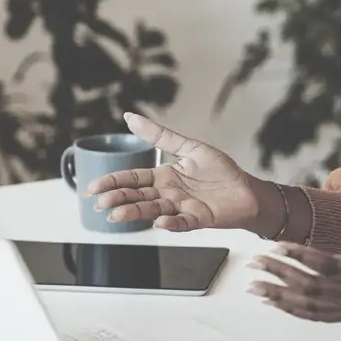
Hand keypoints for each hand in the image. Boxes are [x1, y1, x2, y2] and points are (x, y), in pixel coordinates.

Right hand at [85, 112, 264, 231]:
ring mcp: (182, 208)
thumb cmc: (220, 171)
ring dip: (135, 213)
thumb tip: (130, 116)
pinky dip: (171, 223)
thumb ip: (160, 135)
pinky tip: (160, 222)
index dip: (113, 182)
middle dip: (118, 199)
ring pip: (153, 210)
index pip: (133, 179)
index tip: (93, 188)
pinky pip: (182, 223)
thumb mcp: (189, 147)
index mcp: (165, 176)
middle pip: (138, 196)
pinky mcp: (199, 218)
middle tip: (99, 202)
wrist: (247, 190)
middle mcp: (169, 194)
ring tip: (116, 215)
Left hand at [247, 190, 340, 328]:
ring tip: (251, 287)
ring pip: (308, 305)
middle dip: (278, 274)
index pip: (328, 265)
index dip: (301, 256)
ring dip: (278, 296)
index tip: (277, 245)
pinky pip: (316, 316)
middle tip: (251, 262)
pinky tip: (274, 302)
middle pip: (309, 285)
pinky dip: (292, 309)